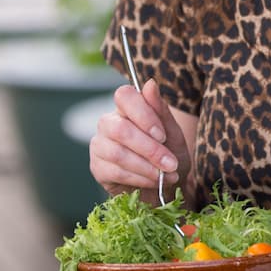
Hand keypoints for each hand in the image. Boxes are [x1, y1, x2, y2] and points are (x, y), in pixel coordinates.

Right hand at [89, 78, 193, 201]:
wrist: (165, 188)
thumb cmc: (169, 156)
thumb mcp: (173, 134)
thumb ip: (161, 110)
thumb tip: (150, 83)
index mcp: (127, 108)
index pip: (124, 96)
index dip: (143, 114)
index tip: (162, 135)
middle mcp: (108, 123)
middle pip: (120, 129)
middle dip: (149, 149)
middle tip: (171, 163)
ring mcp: (99, 146)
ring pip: (117, 153)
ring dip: (147, 166)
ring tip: (167, 175)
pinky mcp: (97, 168)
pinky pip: (116, 171)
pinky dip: (140, 178)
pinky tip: (154, 181)